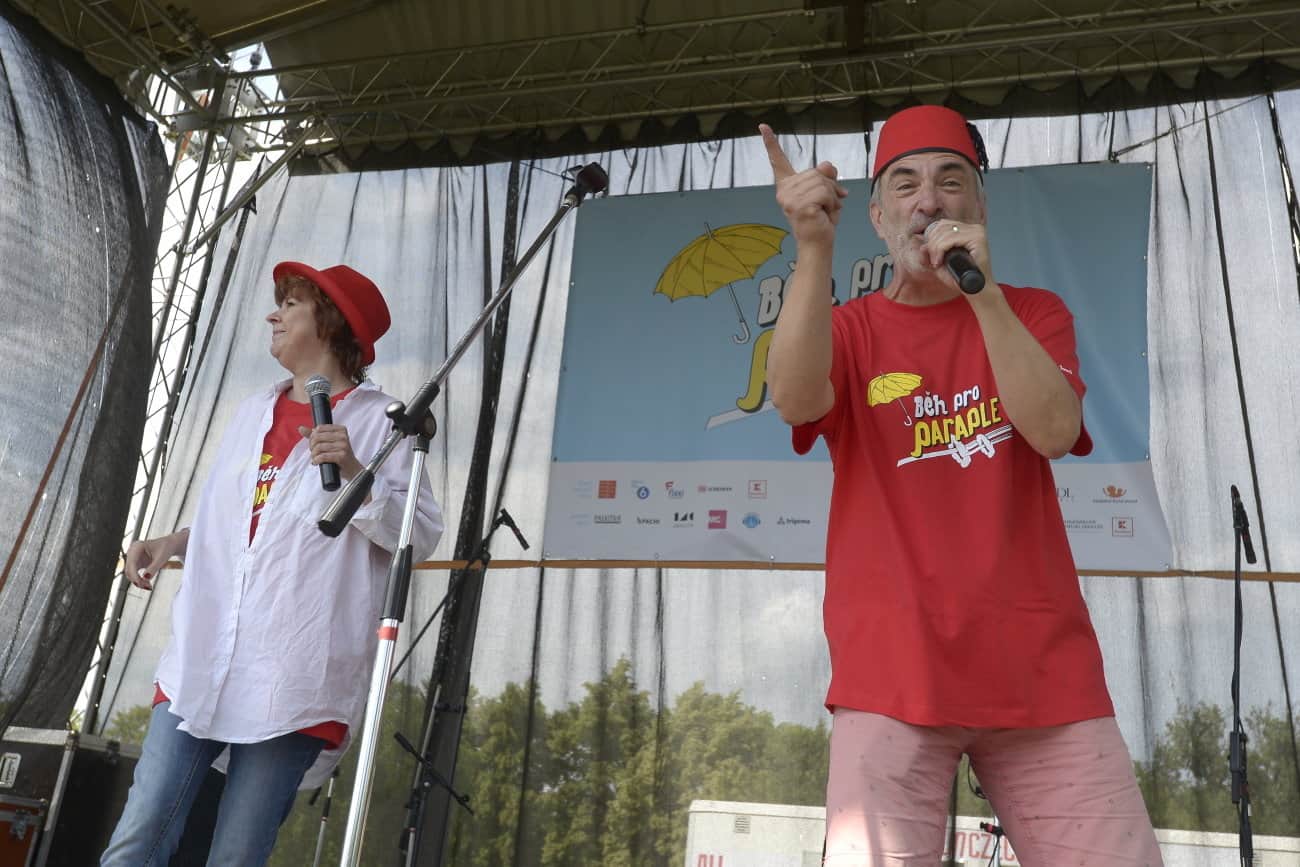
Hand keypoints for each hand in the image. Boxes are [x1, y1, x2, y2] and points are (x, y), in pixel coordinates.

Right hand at [125, 529, 187, 590]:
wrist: (169, 545)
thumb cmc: (166, 548)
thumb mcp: (162, 557)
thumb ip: (154, 567)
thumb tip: (145, 579)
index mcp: (137, 547)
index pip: (132, 563)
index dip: (135, 575)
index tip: (142, 584)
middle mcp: (132, 552)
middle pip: (129, 570)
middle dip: (137, 580)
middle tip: (149, 587)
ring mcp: (132, 558)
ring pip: (130, 574)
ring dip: (138, 582)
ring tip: (150, 587)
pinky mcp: (135, 564)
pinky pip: (134, 574)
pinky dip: (140, 580)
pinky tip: (148, 585)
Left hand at [298, 423, 363, 480]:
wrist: (352, 468)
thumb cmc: (339, 454)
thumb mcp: (328, 442)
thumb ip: (315, 435)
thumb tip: (301, 428)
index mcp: (341, 429)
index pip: (319, 428)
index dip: (312, 437)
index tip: (314, 444)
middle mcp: (343, 436)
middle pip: (317, 437)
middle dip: (312, 446)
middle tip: (313, 452)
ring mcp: (343, 446)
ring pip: (319, 447)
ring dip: (313, 455)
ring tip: (315, 458)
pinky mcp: (342, 456)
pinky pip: (323, 456)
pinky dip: (316, 460)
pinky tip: (316, 462)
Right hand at [760, 123, 848, 248]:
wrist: (817, 243)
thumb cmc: (820, 219)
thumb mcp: (824, 192)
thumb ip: (825, 174)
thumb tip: (827, 167)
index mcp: (787, 185)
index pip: (778, 161)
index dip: (771, 143)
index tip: (762, 125)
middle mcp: (784, 190)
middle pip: (817, 172)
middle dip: (830, 186)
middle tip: (828, 204)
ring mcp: (790, 199)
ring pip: (823, 182)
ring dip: (833, 196)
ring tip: (826, 210)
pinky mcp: (800, 206)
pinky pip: (825, 193)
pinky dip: (832, 203)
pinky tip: (825, 214)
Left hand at [922, 218, 993, 294]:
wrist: (973, 289)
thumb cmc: (959, 278)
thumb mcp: (940, 264)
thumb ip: (929, 255)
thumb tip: (922, 247)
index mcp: (966, 230)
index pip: (942, 224)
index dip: (931, 238)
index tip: (931, 256)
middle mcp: (973, 228)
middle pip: (942, 227)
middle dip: (932, 245)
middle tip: (933, 261)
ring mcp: (977, 232)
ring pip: (945, 233)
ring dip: (935, 249)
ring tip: (936, 263)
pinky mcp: (978, 239)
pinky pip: (951, 239)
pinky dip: (940, 250)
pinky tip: (940, 262)